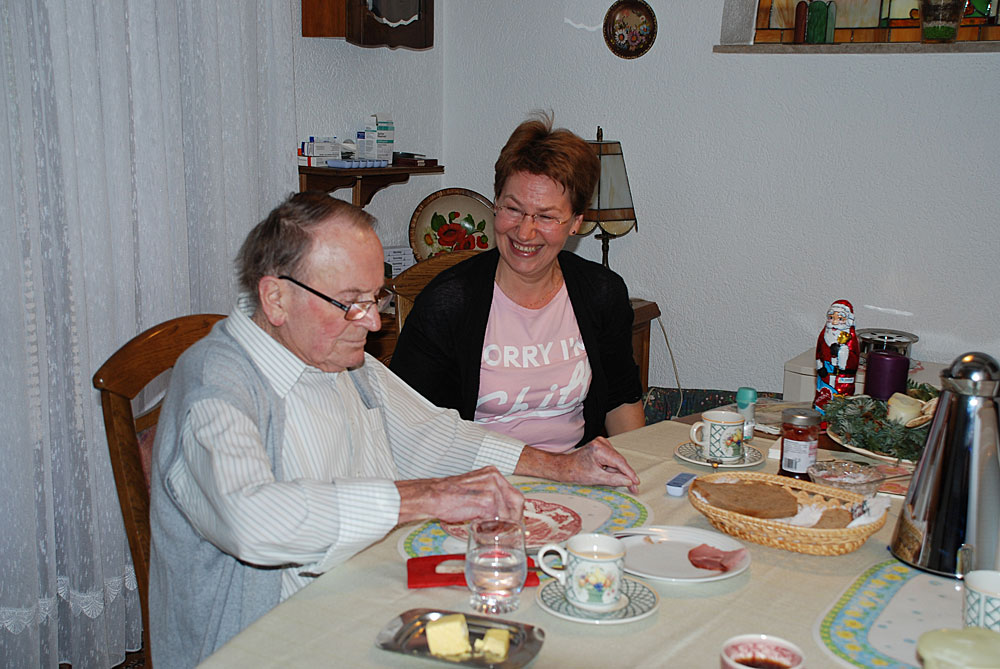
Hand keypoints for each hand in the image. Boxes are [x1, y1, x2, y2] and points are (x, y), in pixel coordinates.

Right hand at [395, 466, 524, 524]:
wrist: (434, 496)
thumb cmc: (451, 495)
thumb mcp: (476, 489)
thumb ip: (492, 497)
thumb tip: (506, 514)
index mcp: (493, 473)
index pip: (514, 494)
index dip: (516, 510)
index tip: (514, 521)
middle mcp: (495, 478)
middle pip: (517, 501)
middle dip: (514, 518)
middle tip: (508, 528)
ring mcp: (491, 488)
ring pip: (507, 512)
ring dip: (501, 524)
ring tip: (490, 529)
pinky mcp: (486, 500)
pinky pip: (497, 518)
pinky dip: (492, 526)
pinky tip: (483, 528)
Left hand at [515, 437, 639, 493]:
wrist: (564, 467)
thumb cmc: (576, 472)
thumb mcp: (597, 478)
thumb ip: (615, 480)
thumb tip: (629, 482)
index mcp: (599, 449)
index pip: (620, 462)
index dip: (630, 474)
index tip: (637, 483)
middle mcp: (602, 442)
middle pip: (619, 461)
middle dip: (625, 475)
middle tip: (633, 489)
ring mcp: (602, 443)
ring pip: (616, 461)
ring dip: (617, 472)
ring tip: (608, 480)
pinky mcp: (601, 446)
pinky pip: (612, 459)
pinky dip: (612, 468)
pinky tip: (605, 473)